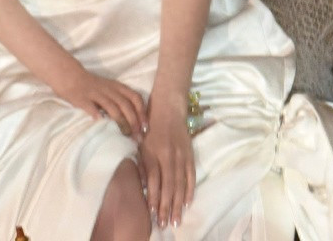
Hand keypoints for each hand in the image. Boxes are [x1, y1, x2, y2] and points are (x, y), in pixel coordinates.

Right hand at [57, 64, 147, 138]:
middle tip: (136, 136)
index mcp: (117, 87)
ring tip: (125, 134)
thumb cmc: (94, 87)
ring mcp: (95, 93)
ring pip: (111, 106)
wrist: (72, 77)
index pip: (134, 97)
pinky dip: (96, 114)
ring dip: (120, 121)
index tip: (145, 126)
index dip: (141, 111)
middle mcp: (109, 89)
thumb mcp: (111, 89)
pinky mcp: (82, 98)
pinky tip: (101, 123)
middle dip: (133, 121)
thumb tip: (136, 121)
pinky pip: (90, 106)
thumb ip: (121, 100)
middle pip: (125, 104)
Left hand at [140, 94, 195, 229]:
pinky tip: (187, 203)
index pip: (153, 180)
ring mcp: (181, 155)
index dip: (153, 198)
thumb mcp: (141, 144)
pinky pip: (191, 175)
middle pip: (168, 186)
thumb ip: (143, 165)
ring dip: (178, 204)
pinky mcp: (190, 154)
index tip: (152, 214)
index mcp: (152, 153)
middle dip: (166, 207)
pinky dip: (190, 190)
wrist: (169, 108)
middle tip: (165, 224)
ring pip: (180, 184)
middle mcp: (167, 155)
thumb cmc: (150, 127)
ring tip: (176, 220)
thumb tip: (144, 188)